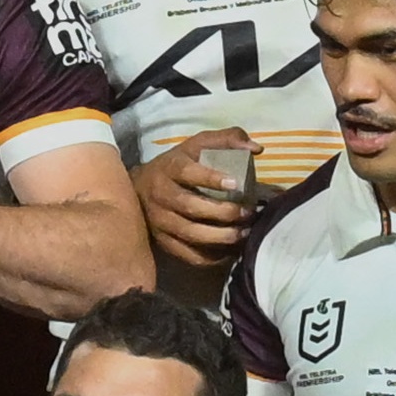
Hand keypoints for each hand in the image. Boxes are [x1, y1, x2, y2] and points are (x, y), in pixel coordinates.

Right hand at [134, 130, 256, 269]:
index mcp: (169, 168)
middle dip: (223, 212)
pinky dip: (211, 256)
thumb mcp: (197, 145)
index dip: (210, 178)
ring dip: (220, 237)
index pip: (187, 173)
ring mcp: (160, 221)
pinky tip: (230, 250)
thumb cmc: (177, 165)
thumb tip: (257, 149)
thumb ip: (227, 139)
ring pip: (190, 233)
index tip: (235, 182)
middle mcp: (161, 195)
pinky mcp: (163, 242)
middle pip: (190, 207)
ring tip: (243, 233)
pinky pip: (188, 254)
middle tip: (247, 212)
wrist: (138, 189)